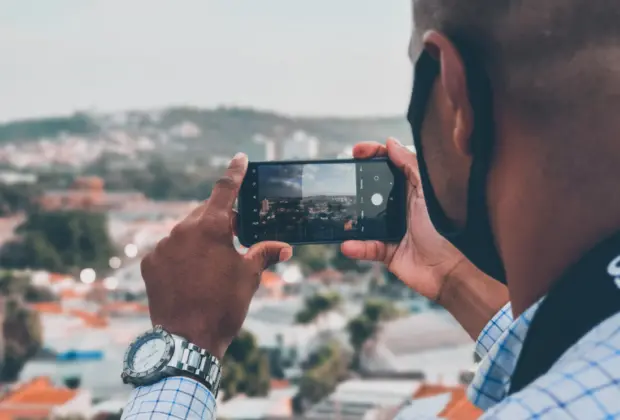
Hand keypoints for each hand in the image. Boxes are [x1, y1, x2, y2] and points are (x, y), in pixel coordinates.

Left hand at [140, 153, 292, 359]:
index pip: (225, 189)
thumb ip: (265, 254)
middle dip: (220, 219)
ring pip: (186, 231)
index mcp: (211, 227)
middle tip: (234, 236)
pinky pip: (169, 249)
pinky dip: (181, 254)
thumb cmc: (223, 305)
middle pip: (205, 212)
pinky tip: (190, 275)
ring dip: (199, 239)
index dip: (235, 172)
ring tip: (211, 265)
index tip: (240, 158)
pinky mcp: (150, 262)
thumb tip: (284, 247)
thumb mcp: (250, 276)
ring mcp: (163, 245)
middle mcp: (183, 229)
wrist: (188, 339)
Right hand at [341, 138, 466, 301]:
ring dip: (351, 216)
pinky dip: (357, 247)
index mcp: (414, 188)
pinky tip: (349, 244)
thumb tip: (391, 143)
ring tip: (340, 211)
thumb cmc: (450, 230)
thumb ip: (411, 166)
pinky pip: (367, 247)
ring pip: (365, 218)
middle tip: (344, 174)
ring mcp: (393, 228)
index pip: (391, 164)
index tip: (357, 150)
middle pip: (373, 189)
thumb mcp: (430, 191)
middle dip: (357, 181)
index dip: (374, 154)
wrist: (455, 270)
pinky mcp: (388, 251)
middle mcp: (402, 206)